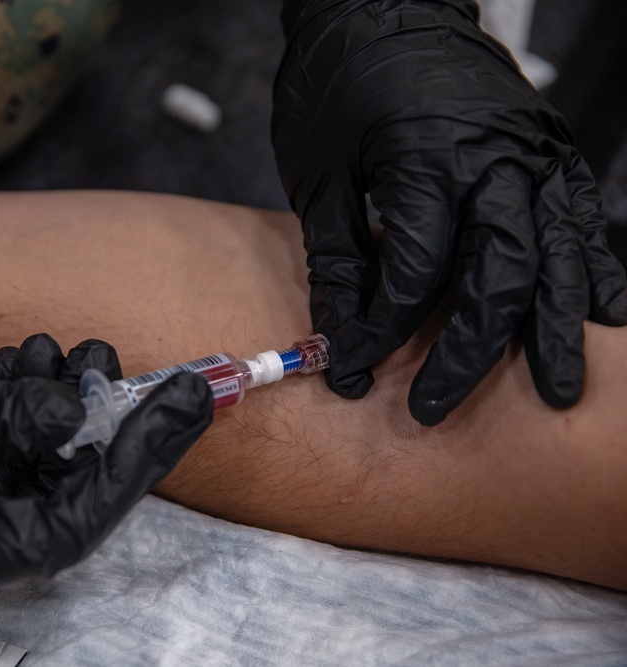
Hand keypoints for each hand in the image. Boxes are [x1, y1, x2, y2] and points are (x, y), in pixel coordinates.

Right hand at [0, 357, 210, 613]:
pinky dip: (11, 390)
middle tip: (121, 354)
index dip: (139, 458)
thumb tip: (77, 409)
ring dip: (56, 394)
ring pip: (29, 448)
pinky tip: (24, 353)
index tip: (187, 402)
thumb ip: (2, 425)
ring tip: (69, 342)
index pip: (81, 514)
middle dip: (100, 418)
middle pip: (63, 481)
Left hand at [272, 0, 626, 423]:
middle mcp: (493, 160)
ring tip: (560, 387)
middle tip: (439, 405)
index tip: (353, 362)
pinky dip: (589, 268)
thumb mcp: (319, 169)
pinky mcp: (546, 146)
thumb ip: (334, 254)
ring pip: (555, 255)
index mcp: (428, 160)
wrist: (382, 1)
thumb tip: (338, 331)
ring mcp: (531, 151)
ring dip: (557, 327)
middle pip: (497, 277)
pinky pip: (576, 218)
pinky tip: (597, 310)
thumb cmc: (342, 76)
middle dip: (471, 353)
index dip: (381, 329)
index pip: (413, 275)